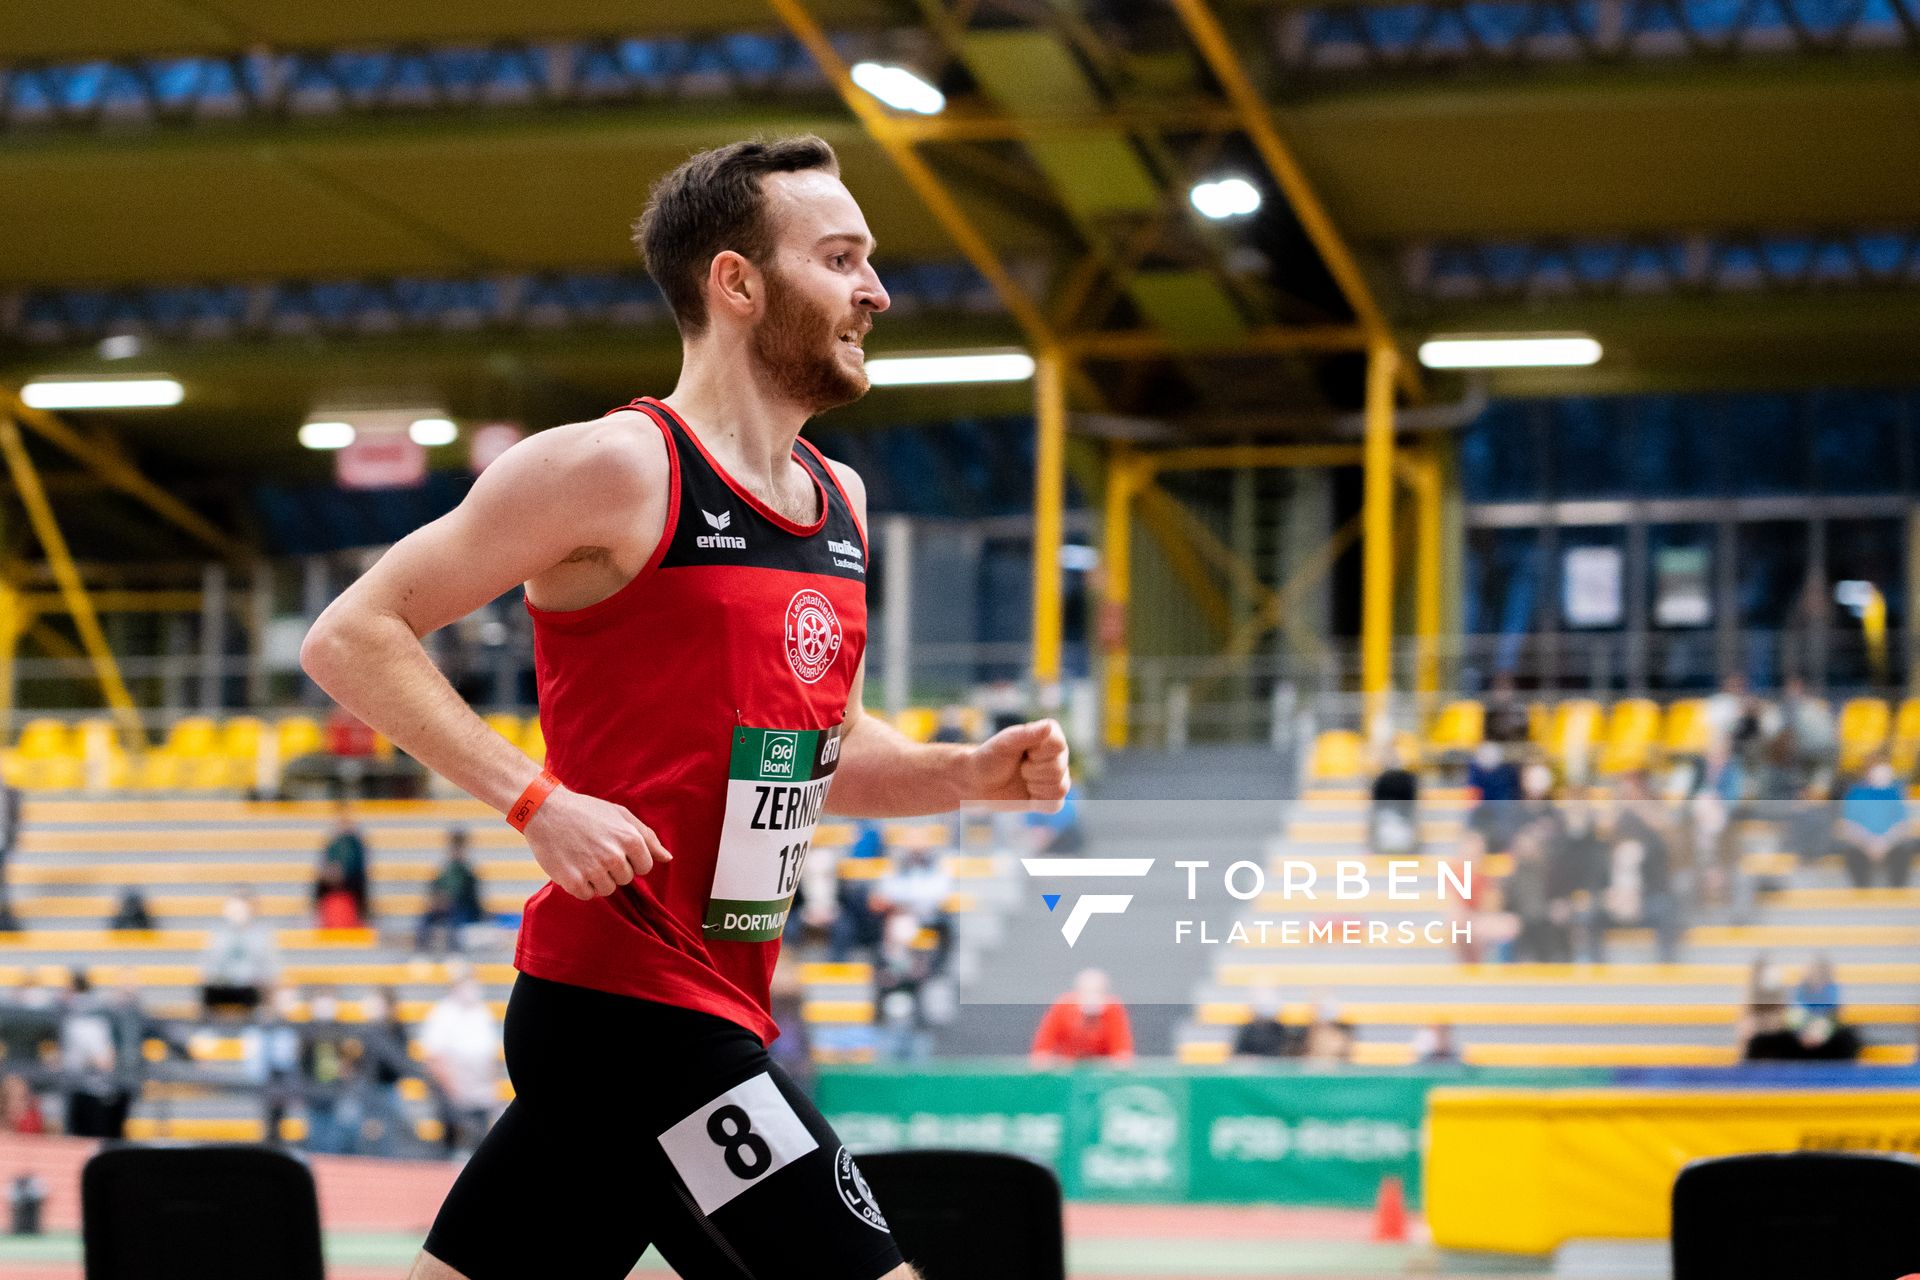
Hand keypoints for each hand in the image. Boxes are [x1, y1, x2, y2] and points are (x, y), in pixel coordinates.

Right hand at [522, 785, 671, 899]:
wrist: (545, 810)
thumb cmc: (587, 812)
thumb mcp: (621, 815)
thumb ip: (648, 838)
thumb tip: (668, 858)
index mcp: (630, 839)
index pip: (645, 868)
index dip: (631, 860)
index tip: (615, 847)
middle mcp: (614, 856)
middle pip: (626, 880)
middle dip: (614, 869)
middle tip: (595, 849)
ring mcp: (593, 870)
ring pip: (607, 890)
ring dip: (597, 878)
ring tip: (584, 857)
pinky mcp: (573, 881)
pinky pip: (587, 896)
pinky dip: (580, 885)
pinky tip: (573, 866)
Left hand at [964, 719, 1069, 812]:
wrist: (978, 782)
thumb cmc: (990, 758)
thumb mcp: (1005, 744)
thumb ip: (1027, 734)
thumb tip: (1048, 727)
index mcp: (1049, 736)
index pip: (1058, 745)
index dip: (1038, 753)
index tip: (1024, 752)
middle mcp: (1057, 755)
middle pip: (1059, 769)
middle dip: (1032, 771)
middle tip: (1019, 768)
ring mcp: (1056, 777)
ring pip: (1060, 788)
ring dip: (1035, 786)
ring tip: (1023, 779)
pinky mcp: (1051, 797)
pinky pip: (1056, 804)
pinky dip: (1039, 801)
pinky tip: (1028, 793)